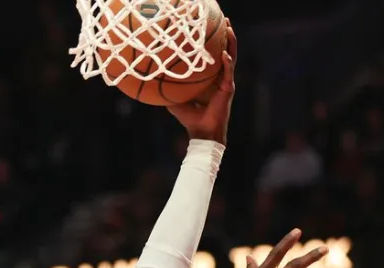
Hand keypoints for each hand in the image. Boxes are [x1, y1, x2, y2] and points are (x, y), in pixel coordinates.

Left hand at [166, 21, 236, 142]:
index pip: (214, 57)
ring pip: (231, 58)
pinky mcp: (228, 89)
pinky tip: (225, 54)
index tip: (210, 29)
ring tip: (229, 30)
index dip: (215, 43)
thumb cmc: (189, 118)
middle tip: (225, 22)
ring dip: (231, 43)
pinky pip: (228, 73)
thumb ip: (167, 88)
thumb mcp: (175, 100)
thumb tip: (151, 80)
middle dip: (226, 36)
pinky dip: (227, 63)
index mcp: (210, 79)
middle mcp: (220, 78)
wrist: (200, 131)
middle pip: (226, 51)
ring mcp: (225, 82)